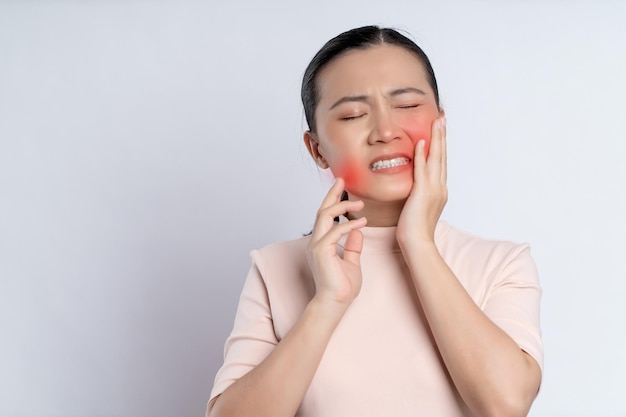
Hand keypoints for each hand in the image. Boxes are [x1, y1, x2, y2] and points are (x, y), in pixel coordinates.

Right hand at [307, 178, 366, 306]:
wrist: (335, 303)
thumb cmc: (341, 287)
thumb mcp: (351, 262)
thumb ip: (352, 246)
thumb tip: (357, 230)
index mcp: (322, 243)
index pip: (326, 217)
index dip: (333, 200)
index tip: (341, 187)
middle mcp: (316, 242)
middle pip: (322, 211)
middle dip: (332, 194)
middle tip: (342, 180)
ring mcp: (317, 246)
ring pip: (325, 217)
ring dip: (342, 207)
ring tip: (359, 203)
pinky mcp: (321, 252)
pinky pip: (335, 232)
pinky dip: (349, 225)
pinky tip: (362, 222)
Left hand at [397, 116, 447, 246]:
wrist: (417, 243)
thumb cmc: (414, 229)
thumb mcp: (418, 206)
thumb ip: (419, 193)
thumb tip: (415, 187)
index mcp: (439, 190)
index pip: (440, 162)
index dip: (441, 144)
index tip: (440, 129)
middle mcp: (440, 187)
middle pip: (442, 156)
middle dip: (442, 135)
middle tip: (442, 118)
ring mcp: (433, 189)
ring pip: (436, 158)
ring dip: (436, 139)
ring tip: (437, 122)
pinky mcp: (423, 193)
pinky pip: (422, 169)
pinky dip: (422, 155)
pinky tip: (421, 142)